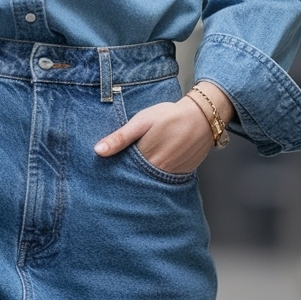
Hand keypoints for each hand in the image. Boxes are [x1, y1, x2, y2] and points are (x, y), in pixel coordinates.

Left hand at [93, 81, 232, 173]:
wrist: (202, 116)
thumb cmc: (170, 116)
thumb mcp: (141, 121)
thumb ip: (120, 137)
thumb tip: (98, 151)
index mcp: (145, 158)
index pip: (123, 172)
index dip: (114, 172)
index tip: (106, 171)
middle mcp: (158, 171)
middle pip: (136, 180)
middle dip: (127, 178)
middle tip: (118, 175)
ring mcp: (171, 175)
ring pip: (150, 183)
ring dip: (142, 180)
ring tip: (136, 172)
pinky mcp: (182, 175)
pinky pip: (165, 182)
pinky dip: (157, 179)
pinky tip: (153, 170)